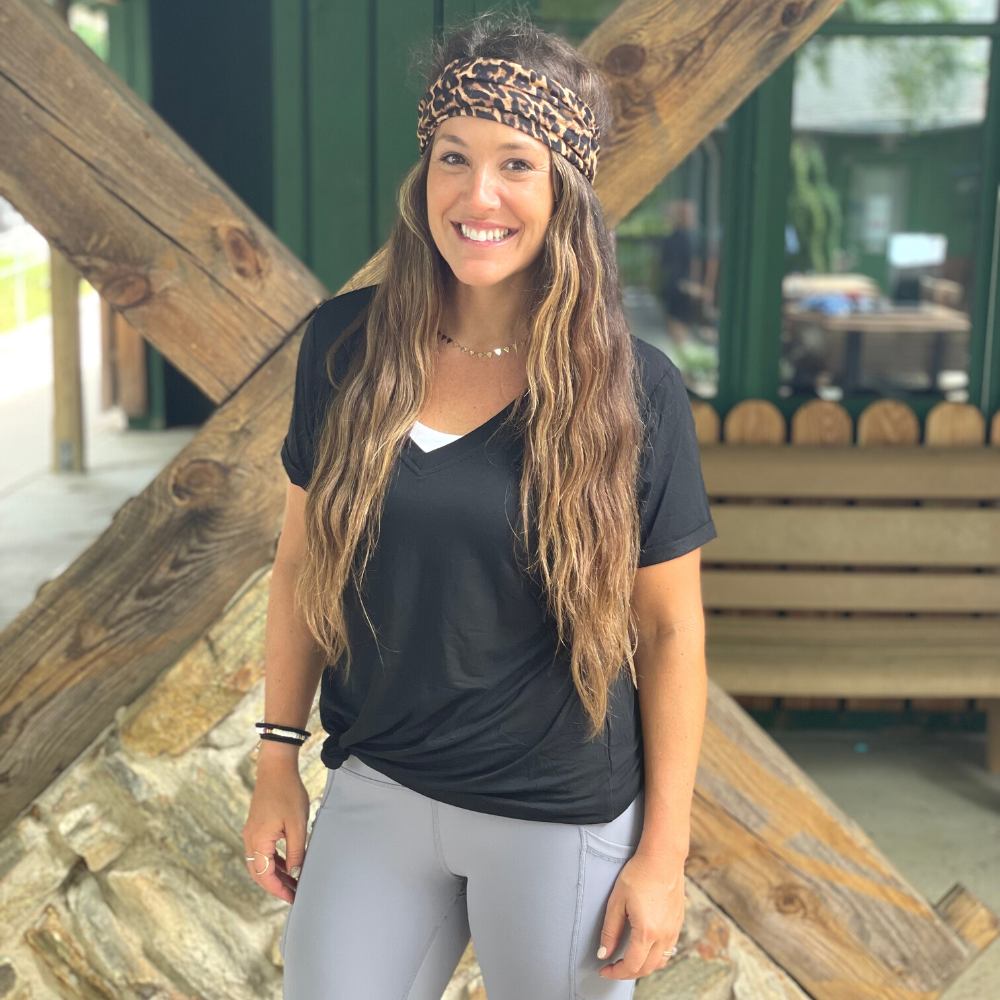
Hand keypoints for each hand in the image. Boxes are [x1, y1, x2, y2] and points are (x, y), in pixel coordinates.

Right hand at [241, 749, 310, 903]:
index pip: (265, 876)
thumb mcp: (297, 825)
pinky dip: (274, 861)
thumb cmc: (288, 793)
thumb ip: (296, 851)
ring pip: (260, 863)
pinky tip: (288, 864)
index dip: (279, 890)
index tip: (293, 898)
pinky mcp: (257, 827)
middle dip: (276, 886)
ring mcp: (252, 833)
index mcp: (258, 841)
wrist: (276, 769)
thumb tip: (295, 873)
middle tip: (294, 894)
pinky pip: (262, 851)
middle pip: (259, 873)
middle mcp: (250, 839)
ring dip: (276, 873)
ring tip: (293, 882)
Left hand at [596, 846, 684, 979]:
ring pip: (660, 962)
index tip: (604, 970)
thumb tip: (604, 953)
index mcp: (647, 932)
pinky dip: (655, 957)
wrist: (663, 858)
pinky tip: (644, 948)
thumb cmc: (638, 874)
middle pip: (646, 968)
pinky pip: (668, 950)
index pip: (632, 965)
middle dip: (628, 972)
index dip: (616, 973)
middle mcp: (664, 935)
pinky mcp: (678, 924)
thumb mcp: (617, 901)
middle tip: (613, 967)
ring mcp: (674, 930)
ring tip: (627, 960)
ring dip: (643, 966)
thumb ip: (610, 930)